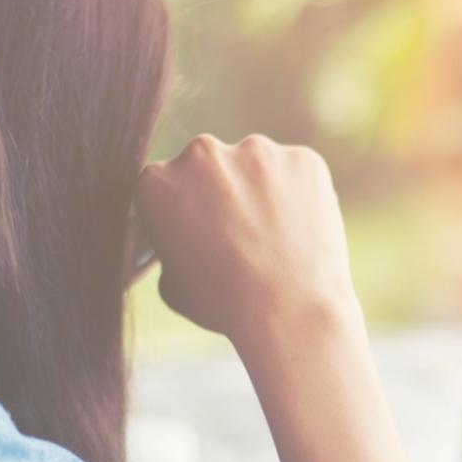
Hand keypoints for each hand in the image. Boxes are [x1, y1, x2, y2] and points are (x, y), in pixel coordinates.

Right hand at [135, 134, 361, 344]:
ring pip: (255, 166)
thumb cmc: (226, 304)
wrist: (292, 311)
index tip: (199, 233)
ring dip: (259, 190)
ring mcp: (256, 150)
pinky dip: (298, 193)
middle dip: (220, 192)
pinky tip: (300, 229)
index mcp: (158, 182)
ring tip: (274, 236)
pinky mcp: (302, 158)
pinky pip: (296, 172)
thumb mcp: (171, 285)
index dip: (183, 211)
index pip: (166, 186)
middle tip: (239, 234)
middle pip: (209, 167)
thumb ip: (170, 246)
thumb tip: (184, 237)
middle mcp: (202, 153)